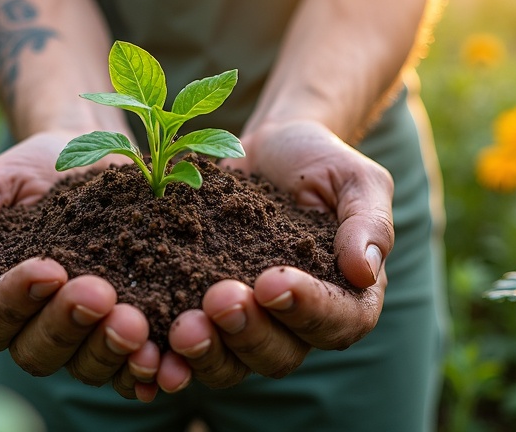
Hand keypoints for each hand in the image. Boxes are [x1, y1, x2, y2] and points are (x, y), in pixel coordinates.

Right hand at [0, 131, 160, 401]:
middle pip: (37, 352)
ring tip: (135, 324)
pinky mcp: (127, 334)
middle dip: (67, 326)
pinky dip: (147, 369)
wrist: (91, 153)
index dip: (13, 300)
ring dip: (110, 350)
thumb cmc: (30, 171)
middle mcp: (33, 327)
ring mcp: (82, 336)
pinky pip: (132, 367)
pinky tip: (165, 360)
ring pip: (86, 366)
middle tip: (99, 295)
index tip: (47, 268)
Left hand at [155, 119, 392, 391]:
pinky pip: (186, 347)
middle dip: (248, 332)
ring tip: (182, 325)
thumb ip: (368, 221)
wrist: (264, 150)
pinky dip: (166, 351)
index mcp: (346, 300)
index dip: (306, 310)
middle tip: (219, 298)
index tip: (273, 281)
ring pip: (231, 364)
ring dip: (207, 351)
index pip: (337, 322)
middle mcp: (297, 326)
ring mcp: (247, 326)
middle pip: (279, 355)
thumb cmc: (319, 163)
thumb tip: (364, 271)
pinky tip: (147, 337)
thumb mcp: (355, 178)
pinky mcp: (201, 315)